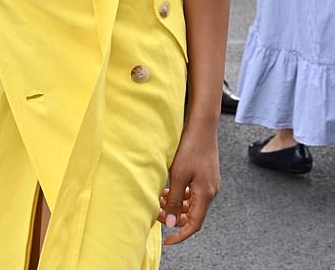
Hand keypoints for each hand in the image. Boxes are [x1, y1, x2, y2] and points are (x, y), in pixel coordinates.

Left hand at [158, 120, 219, 245]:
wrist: (203, 127)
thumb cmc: (191, 148)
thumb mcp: (178, 175)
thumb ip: (174, 200)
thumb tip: (170, 222)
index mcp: (205, 195)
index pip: (194, 224)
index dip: (180, 235)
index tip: (168, 240)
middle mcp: (210, 191)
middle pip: (192, 214)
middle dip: (174, 217)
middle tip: (156, 212)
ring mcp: (209, 183)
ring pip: (191, 203)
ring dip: (176, 204)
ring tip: (159, 197)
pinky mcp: (206, 176)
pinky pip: (193, 192)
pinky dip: (181, 194)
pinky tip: (169, 188)